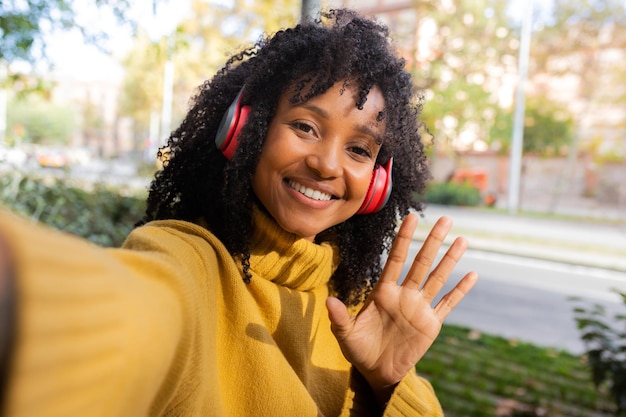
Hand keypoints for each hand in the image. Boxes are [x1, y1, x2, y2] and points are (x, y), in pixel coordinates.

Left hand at [326, 213, 477, 403]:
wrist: (377, 372)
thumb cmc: (359, 349)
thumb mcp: (345, 334)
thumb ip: (339, 318)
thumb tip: (329, 302)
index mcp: (383, 292)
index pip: (395, 259)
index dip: (403, 239)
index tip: (410, 217)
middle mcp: (403, 295)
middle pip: (421, 263)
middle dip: (433, 241)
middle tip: (445, 219)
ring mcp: (419, 308)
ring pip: (438, 278)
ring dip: (450, 260)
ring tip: (462, 240)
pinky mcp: (431, 324)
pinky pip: (448, 303)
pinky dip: (460, 290)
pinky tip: (472, 275)